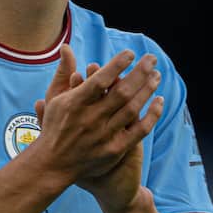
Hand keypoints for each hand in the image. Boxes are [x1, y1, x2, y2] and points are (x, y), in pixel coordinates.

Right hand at [33, 45, 162, 211]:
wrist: (53, 165)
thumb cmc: (55, 127)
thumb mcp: (54, 98)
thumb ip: (63, 72)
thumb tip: (66, 47)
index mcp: (76, 103)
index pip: (100, 79)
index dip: (117, 65)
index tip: (131, 54)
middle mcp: (91, 119)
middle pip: (121, 92)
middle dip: (139, 73)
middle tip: (152, 59)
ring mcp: (104, 135)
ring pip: (132, 108)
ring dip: (147, 90)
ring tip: (156, 76)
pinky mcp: (115, 149)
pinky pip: (139, 130)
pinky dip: (152, 115)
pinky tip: (159, 101)